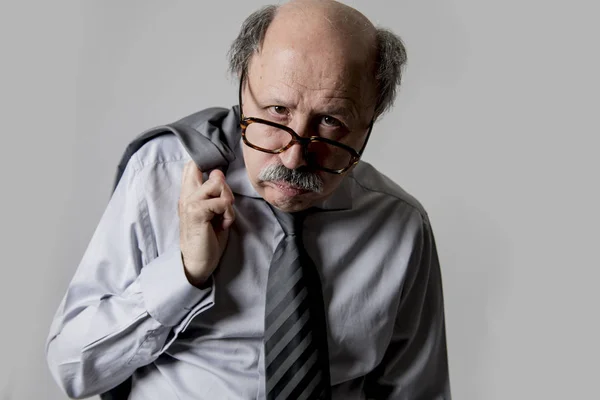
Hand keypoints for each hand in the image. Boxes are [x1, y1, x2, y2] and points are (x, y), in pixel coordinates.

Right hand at [178, 161, 234, 286]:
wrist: (198, 263)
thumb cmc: (207, 238)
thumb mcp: (213, 211)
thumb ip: (214, 192)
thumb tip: (218, 173)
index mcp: (189, 194)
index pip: (192, 166)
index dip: (207, 164)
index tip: (218, 178)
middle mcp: (186, 196)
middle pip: (211, 172)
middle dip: (225, 187)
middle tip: (225, 207)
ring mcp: (190, 203)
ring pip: (218, 184)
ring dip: (228, 201)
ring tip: (224, 217)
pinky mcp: (197, 213)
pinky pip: (223, 202)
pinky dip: (229, 215)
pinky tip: (224, 226)